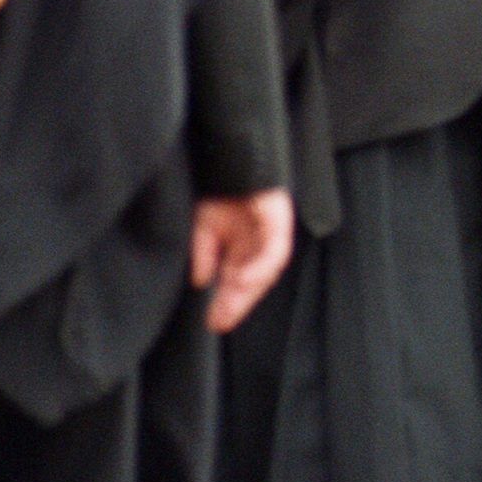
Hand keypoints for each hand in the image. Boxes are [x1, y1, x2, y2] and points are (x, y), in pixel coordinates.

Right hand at [191, 189, 294, 333]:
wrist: (230, 159)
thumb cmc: (219, 190)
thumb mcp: (204, 227)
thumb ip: (204, 254)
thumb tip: (201, 282)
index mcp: (242, 247)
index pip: (237, 281)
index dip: (227, 303)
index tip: (213, 322)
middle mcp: (258, 243)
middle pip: (253, 281)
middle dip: (237, 303)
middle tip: (220, 322)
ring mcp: (271, 233)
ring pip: (267, 271)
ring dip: (249, 291)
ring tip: (230, 307)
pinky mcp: (280, 221)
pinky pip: (275, 250)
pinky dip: (260, 266)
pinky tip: (244, 279)